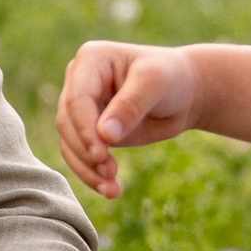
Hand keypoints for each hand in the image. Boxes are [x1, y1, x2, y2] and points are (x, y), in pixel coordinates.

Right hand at [57, 39, 198, 199]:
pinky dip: (92, 175)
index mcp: (91, 59)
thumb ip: (131, 105)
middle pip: (67, 122)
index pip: (77, 98)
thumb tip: (105, 135)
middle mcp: (78, 81)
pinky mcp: (88, 130)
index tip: (101, 154)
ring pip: (69, 142)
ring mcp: (81, 107)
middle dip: (87, 151)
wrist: (183, 93)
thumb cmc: (171, 77)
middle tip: (110, 173)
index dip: (85, 128)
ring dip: (88, 169)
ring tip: (113, 189)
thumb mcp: (155, 83)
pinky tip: (111, 190)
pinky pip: (79, 155)